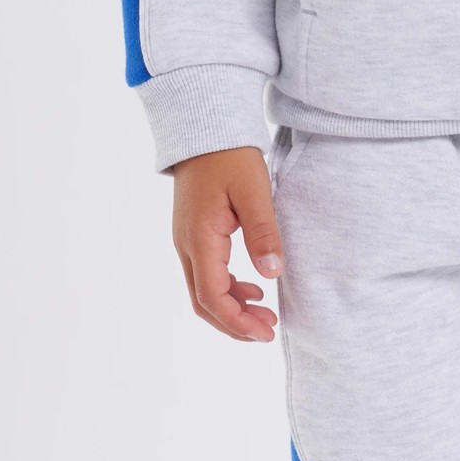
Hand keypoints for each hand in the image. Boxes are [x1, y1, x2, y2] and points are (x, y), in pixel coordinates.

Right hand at [171, 147, 282, 341]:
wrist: (204, 128)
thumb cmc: (229, 155)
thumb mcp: (253, 191)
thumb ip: (263, 233)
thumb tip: (273, 274)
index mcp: (199, 239)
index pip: (211, 297)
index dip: (237, 322)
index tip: (266, 332)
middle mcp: (186, 246)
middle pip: (204, 302)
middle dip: (236, 323)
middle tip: (270, 329)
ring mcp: (187, 242)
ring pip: (204, 291)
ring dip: (234, 309)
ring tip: (267, 313)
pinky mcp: (194, 236)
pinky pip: (207, 275)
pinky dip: (229, 290)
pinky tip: (255, 288)